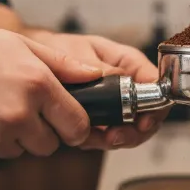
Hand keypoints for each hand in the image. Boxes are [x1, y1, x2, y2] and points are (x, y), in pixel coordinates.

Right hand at [0, 17, 101, 159]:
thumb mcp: (18, 44)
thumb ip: (62, 64)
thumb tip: (95, 75)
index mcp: (37, 84)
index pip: (76, 126)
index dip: (75, 126)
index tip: (68, 123)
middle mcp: (19, 114)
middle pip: (50, 145)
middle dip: (43, 132)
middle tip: (23, 109)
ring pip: (21, 151)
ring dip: (15, 137)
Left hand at [27, 31, 169, 149]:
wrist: (33, 62)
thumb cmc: (58, 48)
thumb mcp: (78, 52)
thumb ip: (99, 67)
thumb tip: (120, 78)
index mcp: (128, 62)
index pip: (156, 84)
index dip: (156, 106)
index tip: (144, 121)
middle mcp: (127, 84)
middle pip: (148, 114)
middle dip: (135, 131)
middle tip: (114, 137)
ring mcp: (115, 104)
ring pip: (130, 129)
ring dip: (116, 139)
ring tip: (98, 139)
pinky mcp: (101, 119)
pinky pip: (108, 136)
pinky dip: (98, 141)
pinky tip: (84, 139)